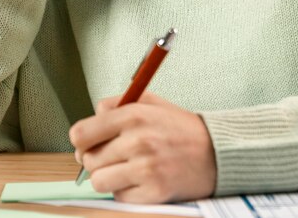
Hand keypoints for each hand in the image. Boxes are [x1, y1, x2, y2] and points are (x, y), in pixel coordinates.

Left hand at [69, 92, 216, 202]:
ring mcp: (144, 168)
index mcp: (133, 114)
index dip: (81, 139)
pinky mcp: (153, 192)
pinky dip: (125, 190)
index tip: (88, 142)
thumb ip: (118, 103)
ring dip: (108, 176)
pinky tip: (139, 179)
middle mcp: (136, 140)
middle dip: (95, 158)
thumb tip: (93, 115)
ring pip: (99, 181)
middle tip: (112, 155)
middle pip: (87, 159)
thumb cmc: (179, 127)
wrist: (215, 151)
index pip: (81, 133)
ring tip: (125, 168)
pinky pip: (119, 196)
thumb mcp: (150, 101)